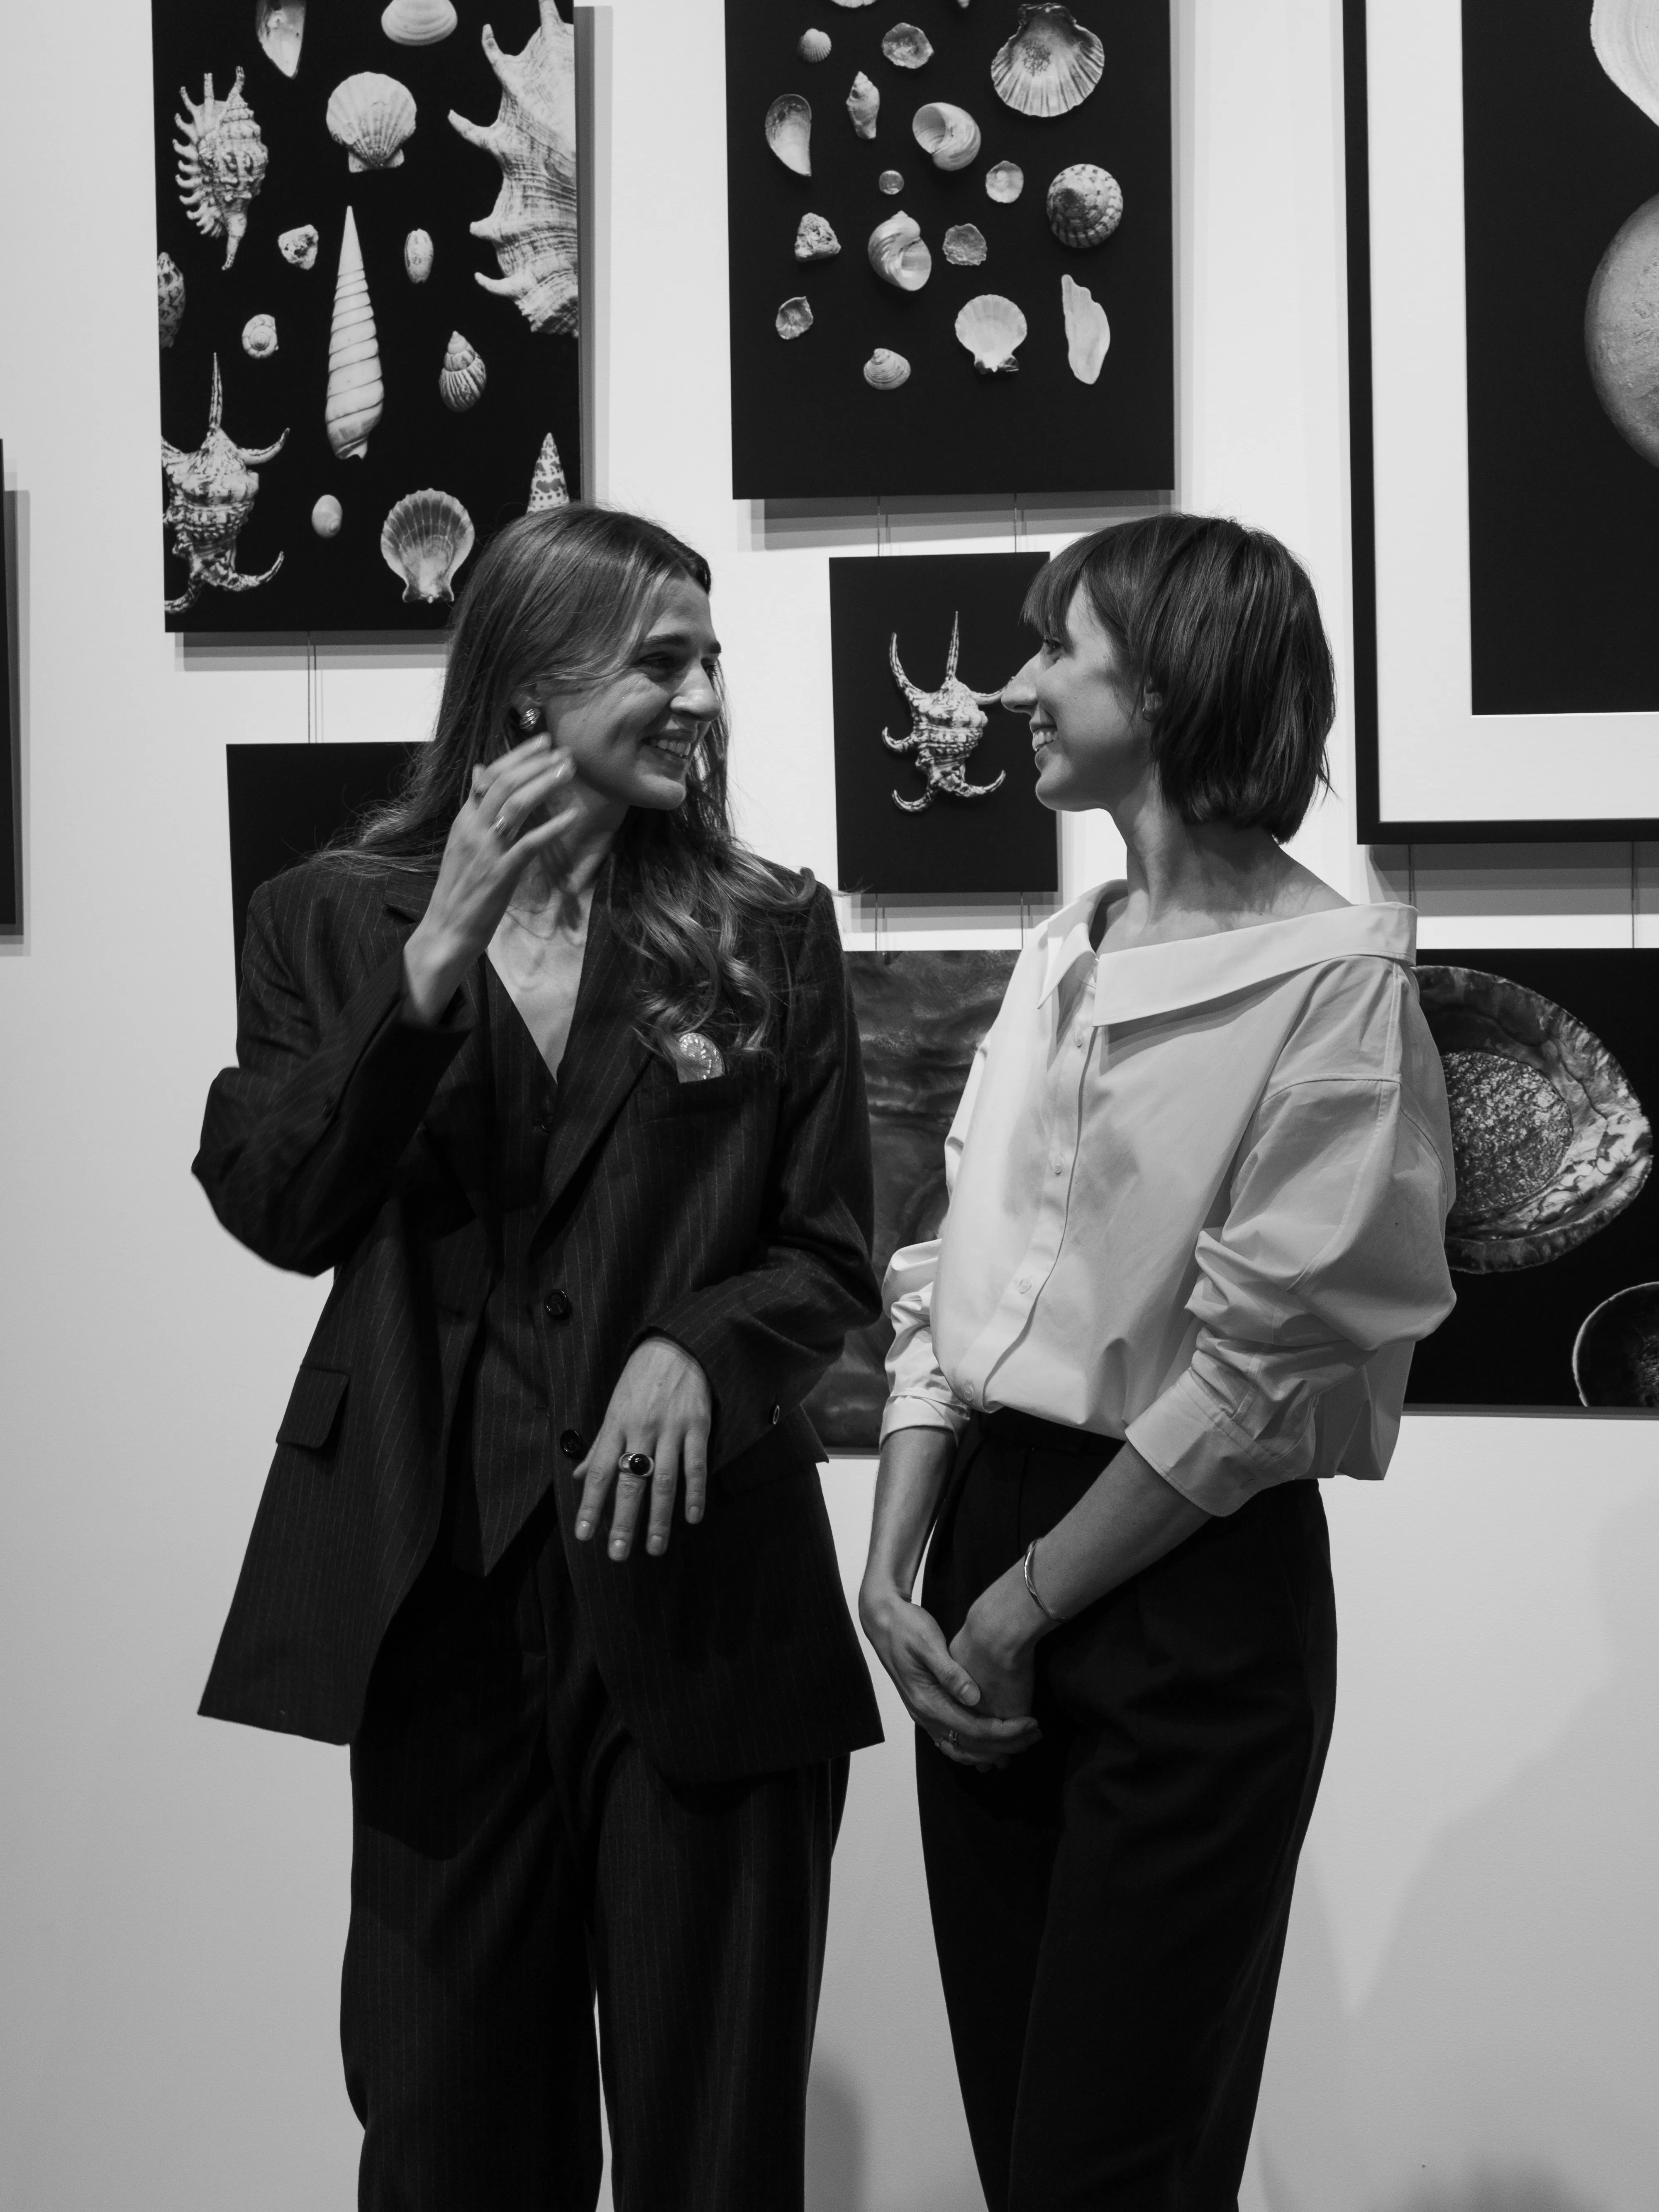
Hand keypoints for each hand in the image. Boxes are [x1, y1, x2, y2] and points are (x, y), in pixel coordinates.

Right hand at [402, 734, 579, 1023]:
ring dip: (545, 784)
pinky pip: (528, 844)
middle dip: (537, 763)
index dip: (519, 756)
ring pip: (515, 805)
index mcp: (464, 819)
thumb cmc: (461, 889)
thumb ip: (477, 810)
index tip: (544, 742)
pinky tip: (573, 817)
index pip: (490, 775)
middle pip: (504, 782)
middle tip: (566, 752)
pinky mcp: (500, 873)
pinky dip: (552, 828)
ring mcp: (485, 850)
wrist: (446, 930)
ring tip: (569, 772)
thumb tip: (482, 773)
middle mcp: (472, 828)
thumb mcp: (464, 843)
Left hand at [573, 1337, 711, 1560]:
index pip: (598, 1472)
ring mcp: (671, 1428)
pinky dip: (695, 1492)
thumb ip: (599, 1444)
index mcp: (616, 1424)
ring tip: (655, 1548)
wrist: (679, 1344)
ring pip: (663, 1480)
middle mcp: (641, 1429)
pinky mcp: (698, 1425)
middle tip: (618, 1554)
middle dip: (623, 1521)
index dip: (590, 1505)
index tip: (583, 1534)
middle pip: (630, 1483)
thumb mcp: (614, 1406)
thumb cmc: (641, 1377)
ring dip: (659, 1518)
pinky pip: (696, 1464)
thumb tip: (577, 1477)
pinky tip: (692, 1518)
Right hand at [859, 1582, 1040, 1768]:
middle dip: (1005, 1746)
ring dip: (992, 1750)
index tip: (1030, 1725)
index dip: (1005, 1733)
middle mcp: (924, 1715)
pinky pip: (953, 1740)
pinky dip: (975, 1746)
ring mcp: (924, 1715)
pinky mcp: (928, 1709)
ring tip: (1021, 1742)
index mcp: (927, 1702)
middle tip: (1034, 1736)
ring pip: (960, 1749)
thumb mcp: (928, 1643)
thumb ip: (950, 1672)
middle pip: (970, 1746)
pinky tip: (994, 1739)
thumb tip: (974, 1697)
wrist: (883, 1622)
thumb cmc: (906, 1628)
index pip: (973, 1730)